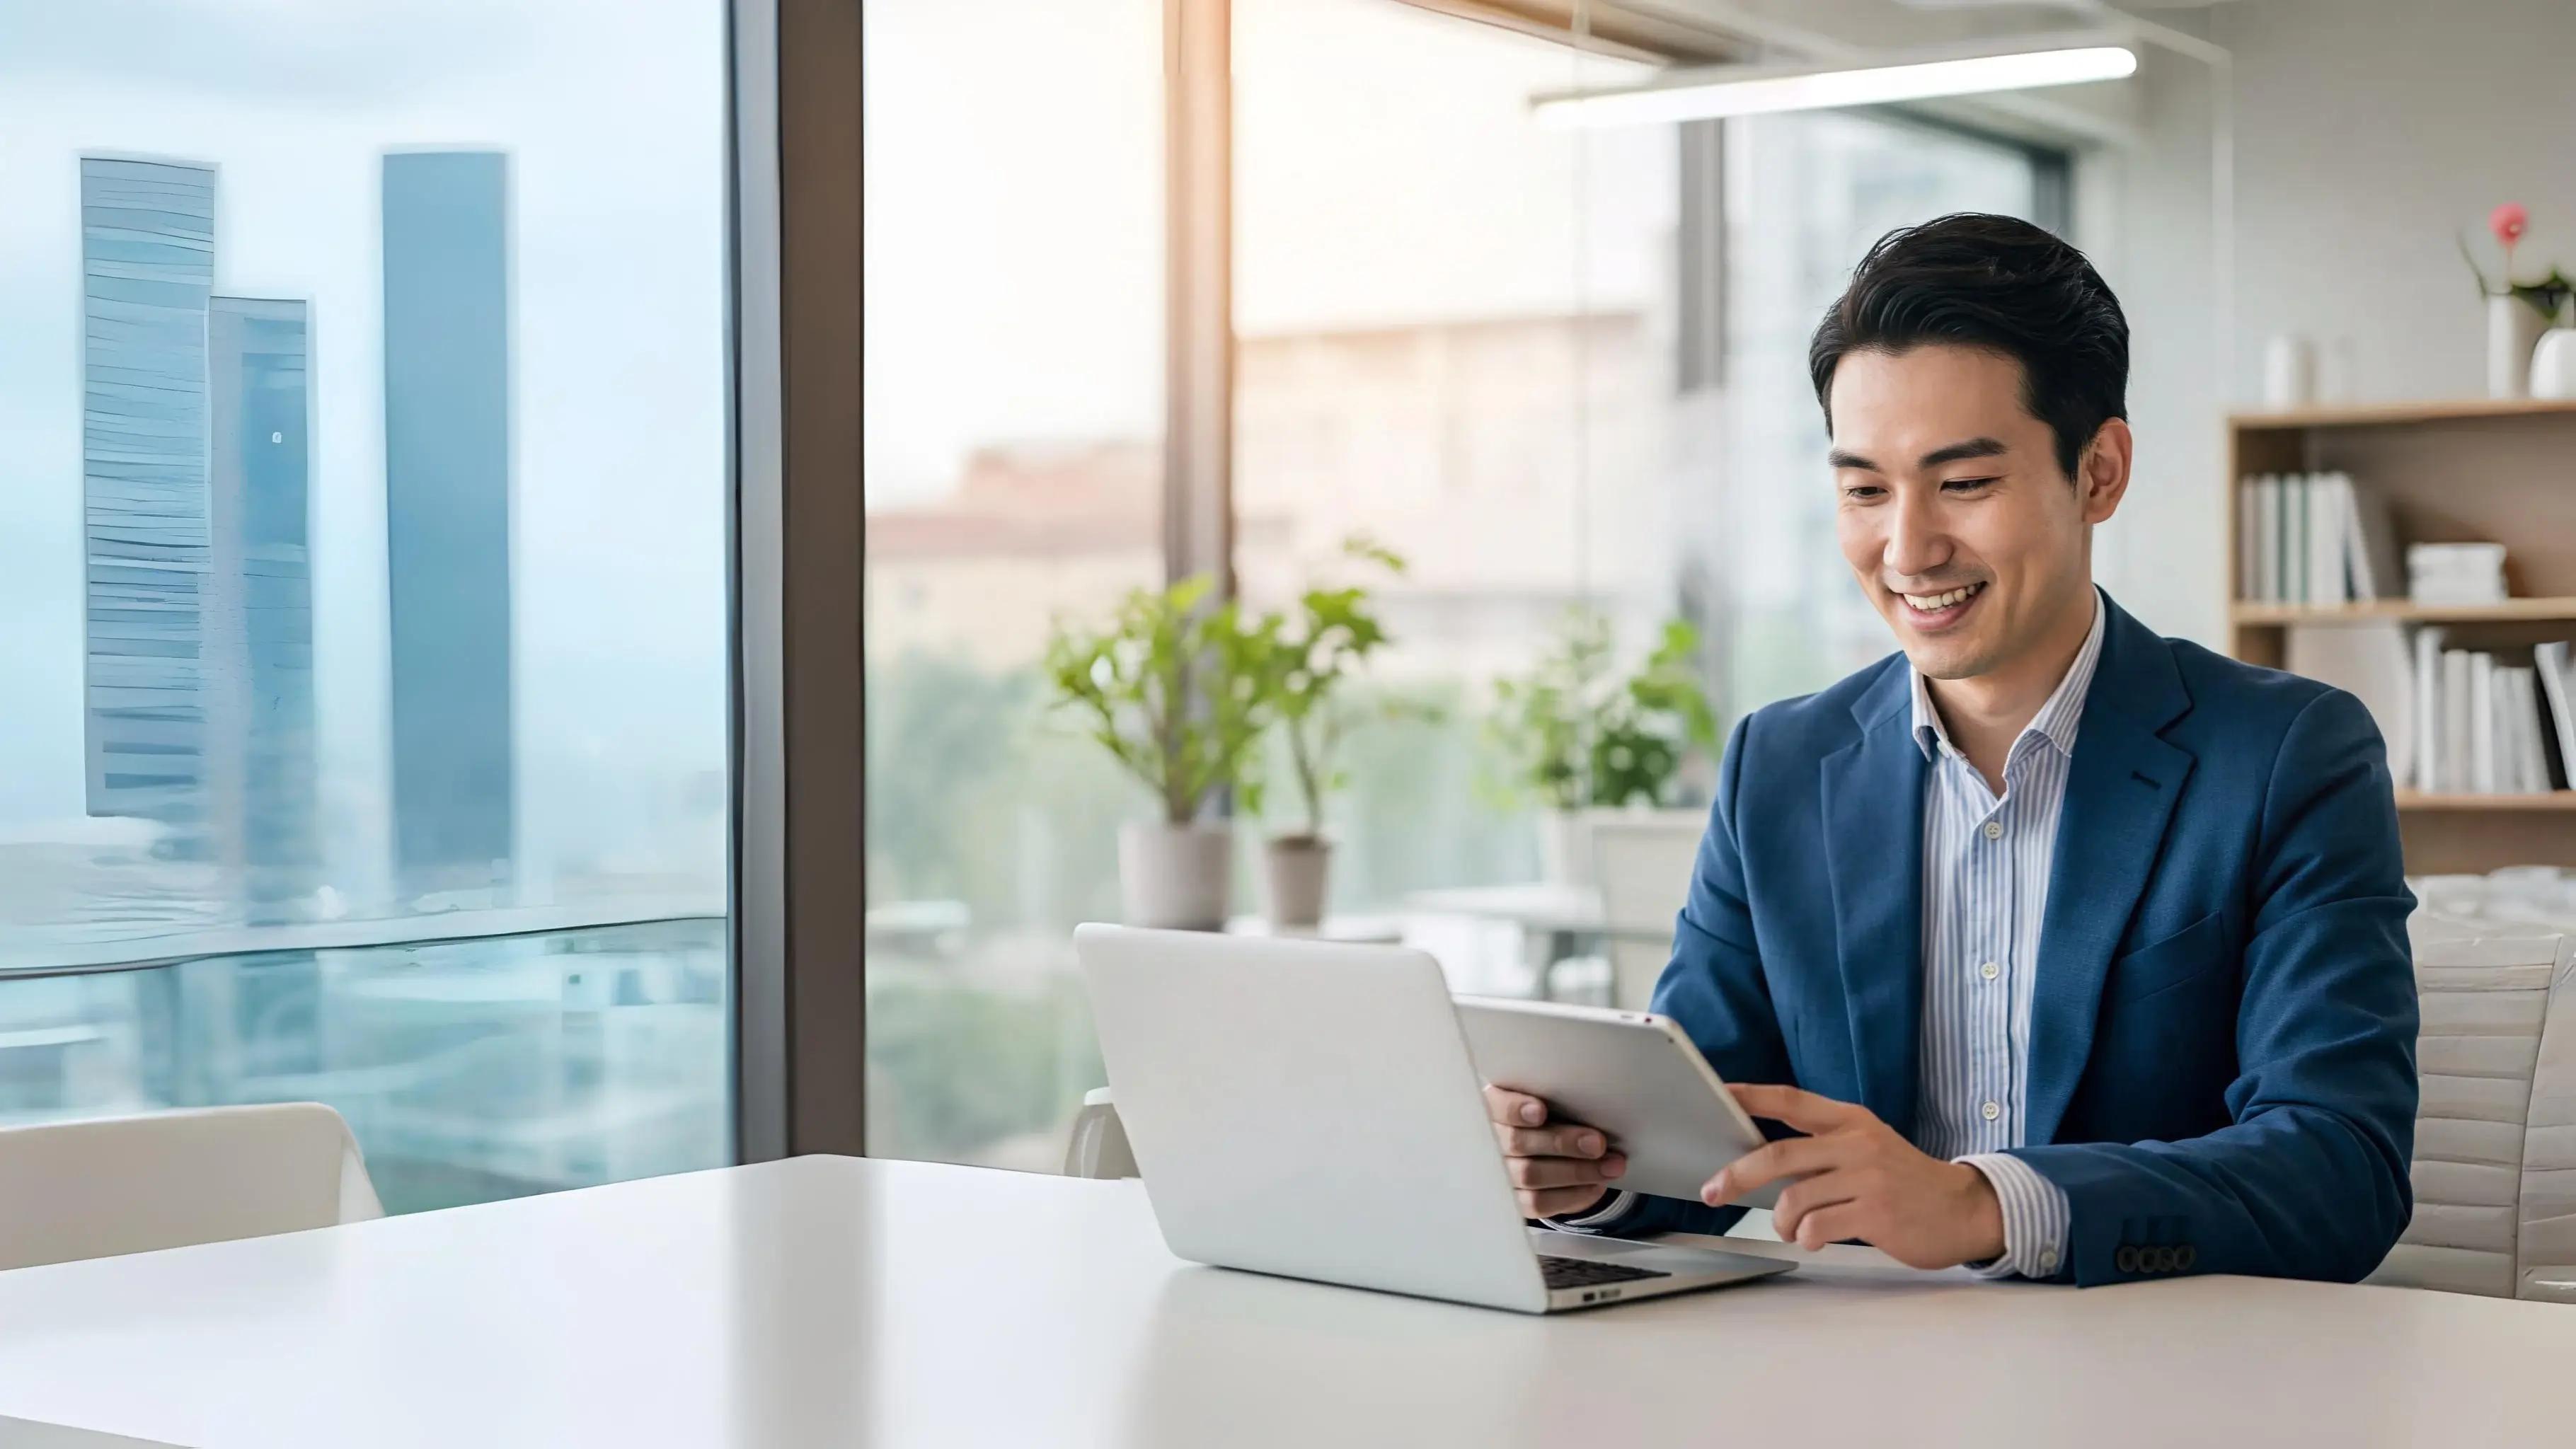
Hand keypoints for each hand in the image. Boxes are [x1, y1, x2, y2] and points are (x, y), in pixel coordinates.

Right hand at [1483, 1085, 1627, 1218]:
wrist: (1544, 1151)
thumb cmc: (1549, 1118)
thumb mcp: (1550, 1102)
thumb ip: (1560, 1102)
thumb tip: (1594, 1109)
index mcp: (1494, 1107)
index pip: (1498, 1107)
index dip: (1516, 1109)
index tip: (1541, 1112)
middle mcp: (1491, 1141)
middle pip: (1518, 1143)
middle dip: (1561, 1143)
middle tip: (1597, 1143)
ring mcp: (1499, 1174)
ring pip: (1531, 1176)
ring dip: (1576, 1171)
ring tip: (1610, 1166)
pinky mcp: (1514, 1200)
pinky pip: (1539, 1203)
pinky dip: (1573, 1194)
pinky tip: (1596, 1185)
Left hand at [1705, 1084, 2004, 1269]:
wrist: (1964, 1210)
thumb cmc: (1905, 1183)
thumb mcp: (1868, 1149)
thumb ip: (1822, 1151)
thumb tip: (1761, 1164)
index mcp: (1851, 1121)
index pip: (1790, 1100)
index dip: (1750, 1096)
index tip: (1719, 1094)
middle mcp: (1857, 1144)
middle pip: (1779, 1154)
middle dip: (1737, 1175)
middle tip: (1714, 1192)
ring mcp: (1868, 1179)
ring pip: (1795, 1198)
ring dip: (1781, 1220)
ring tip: (1792, 1228)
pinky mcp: (1877, 1213)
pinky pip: (1818, 1226)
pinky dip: (1807, 1236)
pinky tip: (1816, 1238)